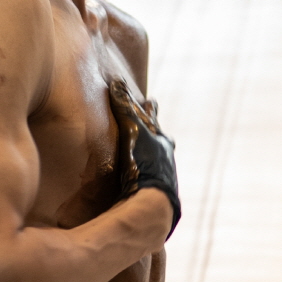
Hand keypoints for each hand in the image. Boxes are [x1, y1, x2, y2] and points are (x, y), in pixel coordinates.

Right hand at [111, 80, 180, 236]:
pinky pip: (151, 180)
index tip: (150, 99)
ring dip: (152, 156)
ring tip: (148, 155)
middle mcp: (165, 158)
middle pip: (161, 140)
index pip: (153, 119)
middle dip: (156, 132)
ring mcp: (163, 177)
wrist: (154, 200)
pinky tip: (142, 184)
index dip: (149, 109)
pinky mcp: (156, 194)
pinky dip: (146, 176)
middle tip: (156, 129)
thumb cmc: (144, 162)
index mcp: (160, 140)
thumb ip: (123, 107)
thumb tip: (116, 80)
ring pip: (158, 161)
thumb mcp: (132, 130)